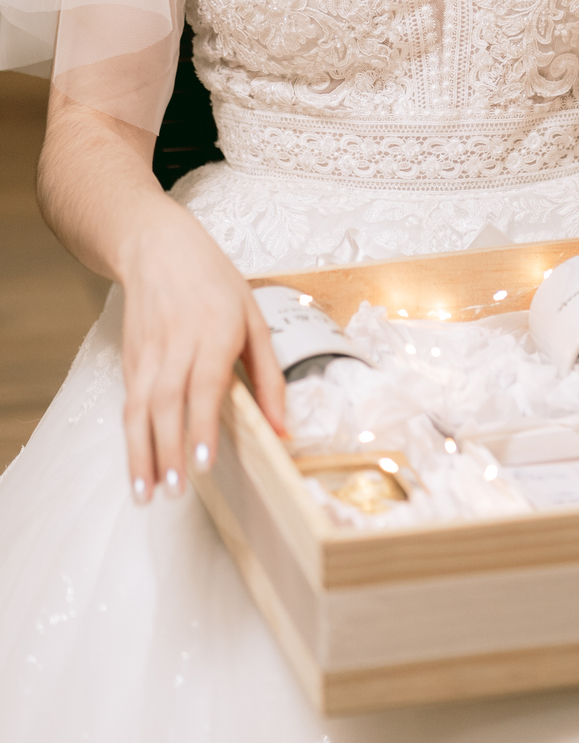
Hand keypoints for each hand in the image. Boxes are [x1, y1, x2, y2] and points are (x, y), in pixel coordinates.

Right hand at [120, 214, 286, 501]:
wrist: (158, 249)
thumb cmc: (215, 283)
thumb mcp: (255, 318)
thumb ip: (269, 375)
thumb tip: (284, 427)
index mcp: (215, 331)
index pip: (204, 383)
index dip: (200, 423)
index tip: (202, 460)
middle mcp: (177, 343)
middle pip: (167, 403)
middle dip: (167, 449)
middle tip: (174, 490)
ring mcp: (148, 353)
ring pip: (139, 408)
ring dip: (141, 454)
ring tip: (146, 494)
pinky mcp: (131, 360)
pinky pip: (130, 404)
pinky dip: (132, 438)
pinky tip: (139, 468)